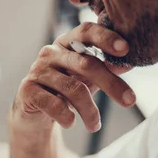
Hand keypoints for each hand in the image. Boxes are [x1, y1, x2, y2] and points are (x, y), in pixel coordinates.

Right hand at [10, 22, 135, 132]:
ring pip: (73, 89)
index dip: (106, 38)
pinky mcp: (27, 90)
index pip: (86, 32)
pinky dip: (66, 116)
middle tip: (130, 101)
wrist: (32, 112)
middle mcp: (50, 53)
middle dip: (111, 84)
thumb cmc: (63, 90)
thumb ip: (105, 69)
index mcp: (66, 43)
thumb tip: (128, 65)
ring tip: (95, 126)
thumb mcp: (87, 79)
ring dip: (89, 111)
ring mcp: (37, 70)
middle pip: (86, 64)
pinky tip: (70, 123)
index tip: (126, 50)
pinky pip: (53, 104)